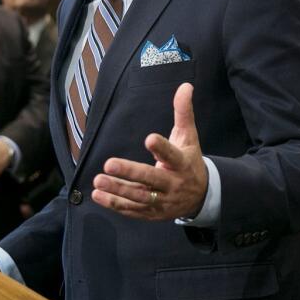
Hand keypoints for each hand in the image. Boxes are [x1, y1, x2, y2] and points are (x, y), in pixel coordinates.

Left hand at [92, 83, 207, 220]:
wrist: (201, 197)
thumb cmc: (189, 161)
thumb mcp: (189, 137)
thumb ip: (183, 113)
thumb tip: (185, 86)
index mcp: (182, 163)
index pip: (172, 155)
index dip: (161, 148)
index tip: (149, 139)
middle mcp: (173, 184)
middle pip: (151, 179)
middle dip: (130, 173)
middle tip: (109, 163)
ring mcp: (162, 201)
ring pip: (139, 197)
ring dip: (117, 190)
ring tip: (98, 180)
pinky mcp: (152, 213)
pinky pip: (132, 210)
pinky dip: (114, 204)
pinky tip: (98, 194)